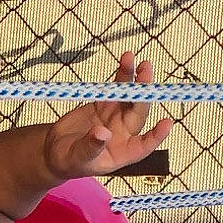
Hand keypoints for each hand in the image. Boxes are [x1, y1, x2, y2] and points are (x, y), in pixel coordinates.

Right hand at [41, 51, 171, 179]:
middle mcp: (124, 133)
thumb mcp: (78, 158)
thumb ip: (91, 146)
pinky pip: (115, 88)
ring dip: (136, 80)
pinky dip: (121, 76)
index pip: (144, 145)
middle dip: (144, 94)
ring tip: (141, 63)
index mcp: (123, 152)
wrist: (55, 149)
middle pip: (138, 113)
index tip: (167, 123)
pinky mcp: (104, 104)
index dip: (156, 135)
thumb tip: (103, 133)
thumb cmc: (69, 161)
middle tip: (146, 75)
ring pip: (129, 97)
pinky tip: (126, 61)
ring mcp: (114, 116)